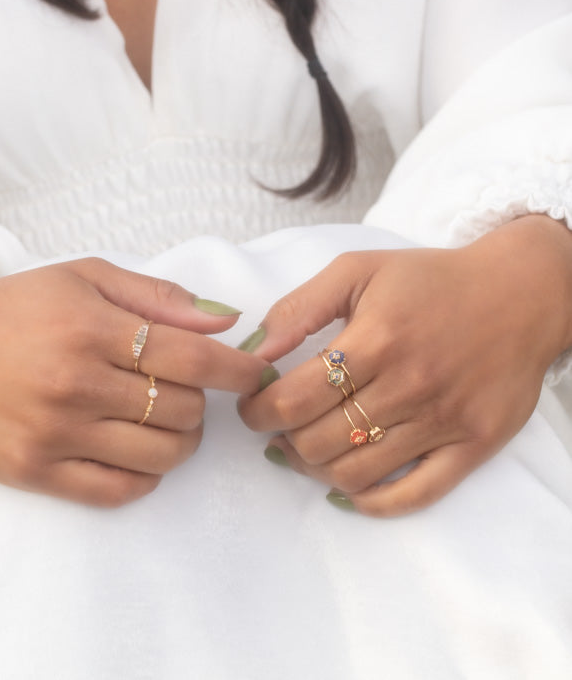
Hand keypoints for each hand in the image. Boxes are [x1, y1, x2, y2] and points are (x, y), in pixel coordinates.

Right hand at [0, 258, 270, 505]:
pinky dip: (146, 476)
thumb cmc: (12, 309)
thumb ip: (156, 295)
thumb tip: (223, 319)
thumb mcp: (82, 277)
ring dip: (181, 440)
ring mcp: (56, 433)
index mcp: (92, 327)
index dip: (238, 371)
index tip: (256, 375)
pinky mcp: (37, 471)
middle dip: (202, 404)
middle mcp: (77, 382)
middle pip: (183, 411)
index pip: (194, 358)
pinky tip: (140, 453)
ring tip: (166, 420)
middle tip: (185, 391)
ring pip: (160, 455)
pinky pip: (118, 490)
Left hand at [239, 215, 571, 515]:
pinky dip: (370, 502)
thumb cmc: (430, 280)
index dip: (258, 411)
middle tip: (278, 425)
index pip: (294, 398)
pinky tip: (346, 486)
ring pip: (355, 473)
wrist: (521, 293)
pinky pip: (414, 496)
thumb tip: (256, 353)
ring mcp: (444, 422)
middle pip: (318, 441)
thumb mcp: (358, 270)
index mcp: (377, 339)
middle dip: (282, 438)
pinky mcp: (474, 446)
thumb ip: (299, 308)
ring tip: (303, 449)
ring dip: (313, 469)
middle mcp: (410, 385)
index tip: (252, 407)